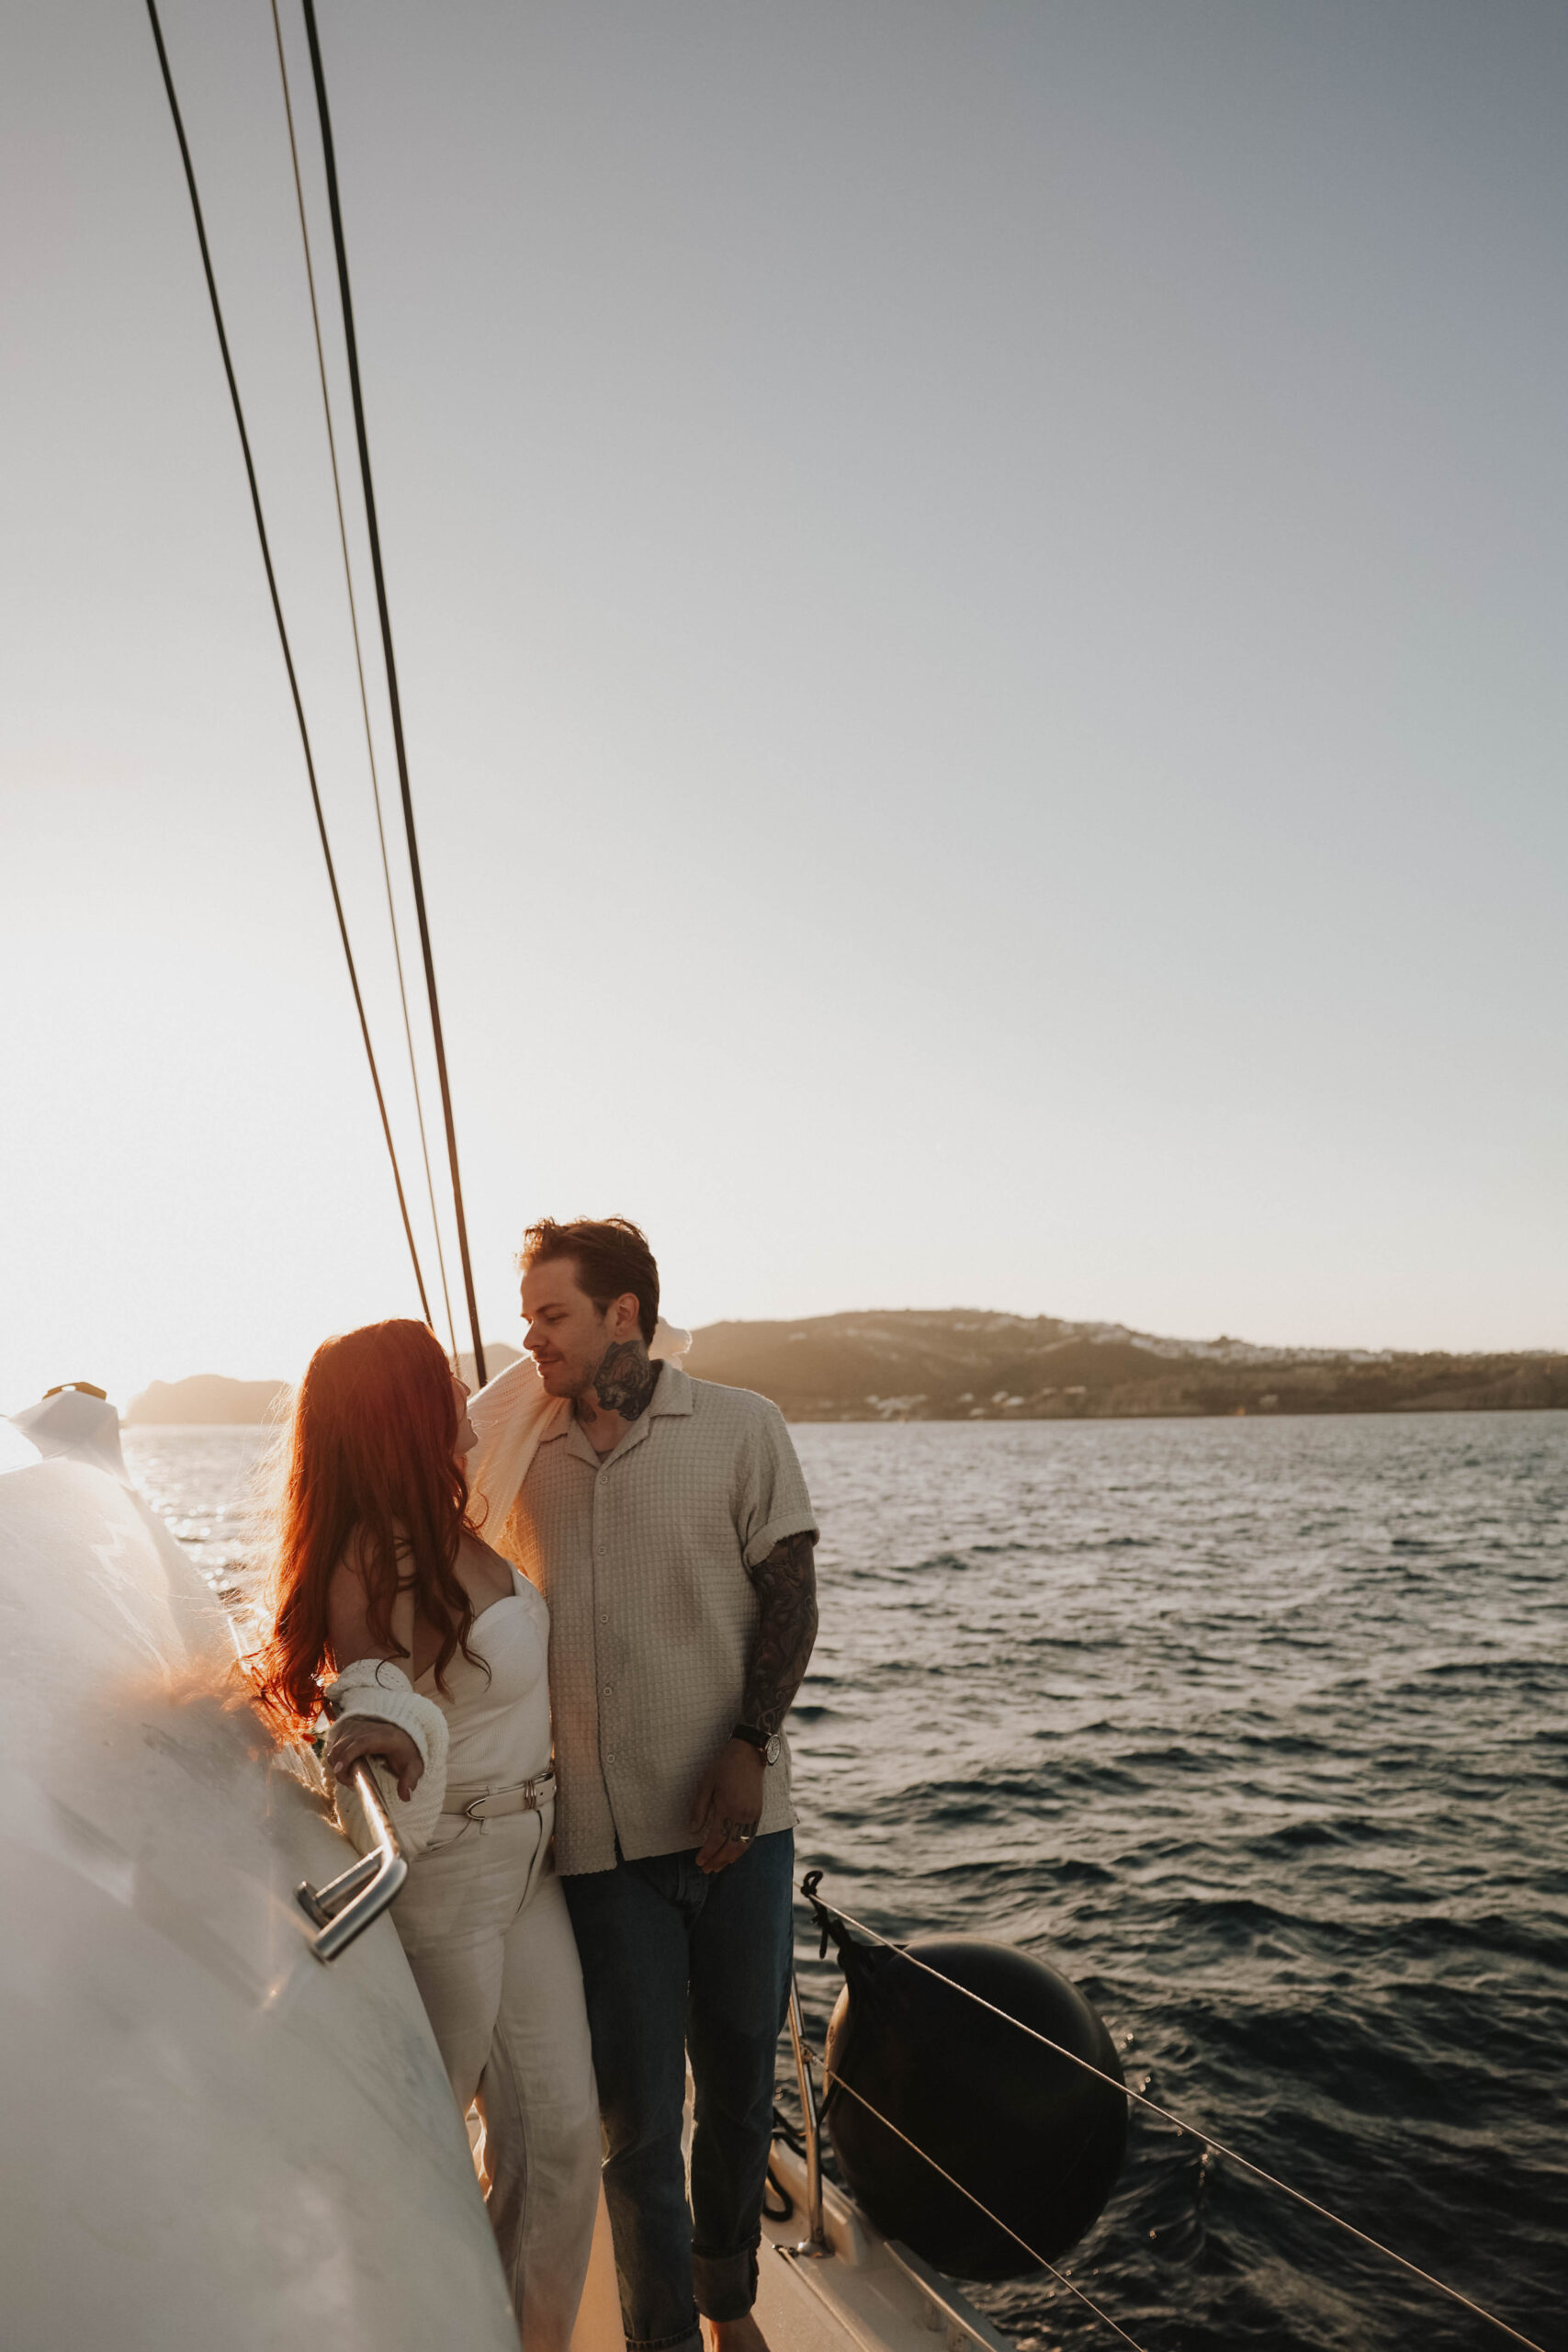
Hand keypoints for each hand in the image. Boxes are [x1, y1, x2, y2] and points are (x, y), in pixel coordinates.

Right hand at [323, 1716, 423, 1803]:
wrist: (402, 1734)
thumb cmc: (406, 1751)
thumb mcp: (414, 1765)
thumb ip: (410, 1779)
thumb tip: (406, 1797)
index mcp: (383, 1736)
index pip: (360, 1743)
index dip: (347, 1756)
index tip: (340, 1771)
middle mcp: (366, 1729)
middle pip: (342, 1746)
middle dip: (340, 1767)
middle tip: (350, 1783)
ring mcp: (355, 1727)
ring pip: (336, 1747)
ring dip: (337, 1764)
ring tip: (350, 1777)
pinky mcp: (348, 1730)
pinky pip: (334, 1745)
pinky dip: (336, 1759)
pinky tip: (346, 1767)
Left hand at [690, 1738, 764, 1873]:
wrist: (749, 1754)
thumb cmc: (723, 1767)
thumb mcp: (706, 1784)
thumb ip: (699, 1809)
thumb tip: (692, 1831)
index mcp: (728, 1807)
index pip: (716, 1839)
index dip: (706, 1853)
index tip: (698, 1861)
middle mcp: (743, 1815)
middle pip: (730, 1847)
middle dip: (717, 1861)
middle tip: (705, 1869)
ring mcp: (753, 1816)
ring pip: (742, 1846)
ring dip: (729, 1859)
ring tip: (717, 1867)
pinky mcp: (758, 1814)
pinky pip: (750, 1838)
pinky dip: (741, 1850)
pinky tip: (732, 1855)